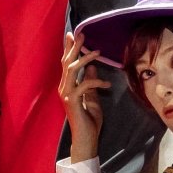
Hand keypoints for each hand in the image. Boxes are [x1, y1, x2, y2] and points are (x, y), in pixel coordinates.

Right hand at [59, 31, 111, 161]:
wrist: (86, 139)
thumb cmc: (89, 121)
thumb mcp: (92, 98)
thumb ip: (90, 83)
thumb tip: (91, 68)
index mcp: (68, 86)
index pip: (66, 64)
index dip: (68, 48)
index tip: (72, 34)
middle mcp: (64, 88)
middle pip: (66, 63)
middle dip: (74, 47)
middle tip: (82, 34)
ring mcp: (66, 94)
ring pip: (71, 70)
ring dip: (84, 59)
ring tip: (97, 52)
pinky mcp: (72, 101)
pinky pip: (84, 85)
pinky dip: (96, 81)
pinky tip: (108, 83)